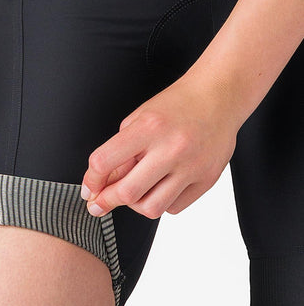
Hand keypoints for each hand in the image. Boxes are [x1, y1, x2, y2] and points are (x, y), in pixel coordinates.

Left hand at [80, 76, 239, 217]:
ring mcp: (192, 166)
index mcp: (148, 127)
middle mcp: (171, 148)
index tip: (89, 189)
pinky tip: (159, 187)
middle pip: (128, 192)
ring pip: (152, 208)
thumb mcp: (139, 118)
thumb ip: (120, 151)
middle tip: (100, 202)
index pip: (105, 161)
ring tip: (134, 192)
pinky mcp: (207, 179)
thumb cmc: (176, 105)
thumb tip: (104, 184)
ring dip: (135, 205)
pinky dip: (161, 202)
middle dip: (107, 201)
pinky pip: (174, 207)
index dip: (90, 180)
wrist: (218, 97)